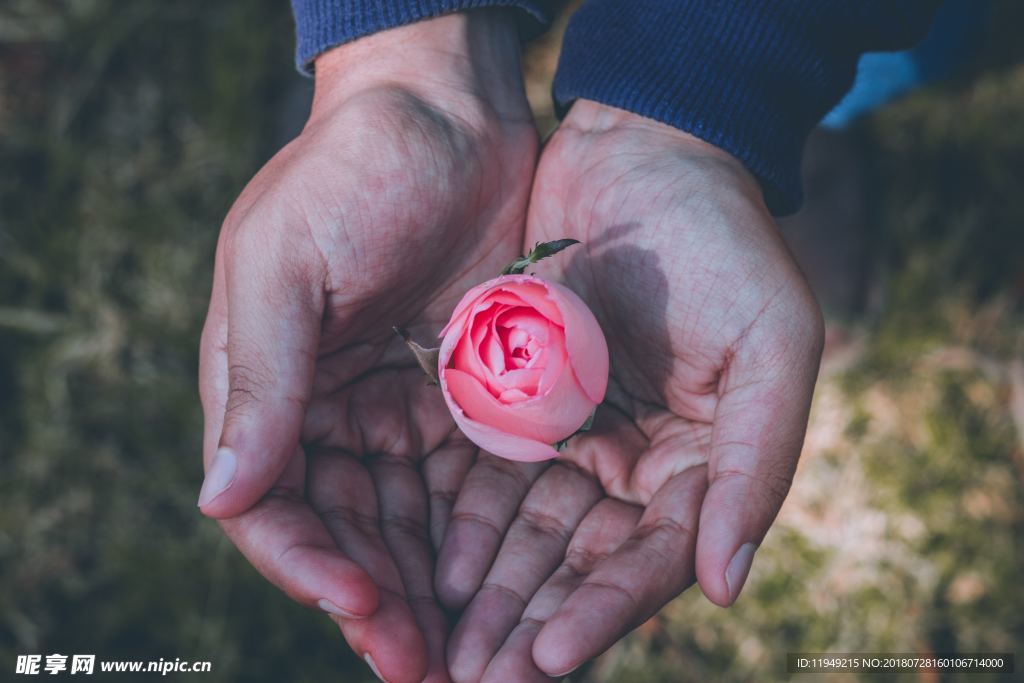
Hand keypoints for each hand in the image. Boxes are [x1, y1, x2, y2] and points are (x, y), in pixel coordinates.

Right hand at [197, 12, 535, 682]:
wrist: (446, 111)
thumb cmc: (352, 172)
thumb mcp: (288, 264)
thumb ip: (260, 380)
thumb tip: (220, 499)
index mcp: (268, 387)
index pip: (274, 504)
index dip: (311, 563)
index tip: (365, 603)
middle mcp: (328, 411)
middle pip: (346, 533)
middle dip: (380, 603)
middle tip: (429, 670)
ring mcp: (397, 408)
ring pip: (406, 524)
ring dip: (430, 592)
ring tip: (472, 656)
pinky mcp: (463, 396)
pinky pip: (462, 483)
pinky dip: (476, 538)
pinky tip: (504, 584)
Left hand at [438, 100, 824, 680]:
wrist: (643, 150)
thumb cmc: (724, 241)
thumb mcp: (771, 344)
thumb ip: (758, 465)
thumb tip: (727, 587)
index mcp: (705, 463)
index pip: (653, 560)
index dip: (603, 612)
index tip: (545, 659)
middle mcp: (637, 464)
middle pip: (579, 565)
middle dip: (529, 625)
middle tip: (472, 680)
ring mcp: (574, 436)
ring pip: (525, 537)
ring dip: (485, 594)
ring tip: (436, 648)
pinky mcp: (519, 402)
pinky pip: (484, 478)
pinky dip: (457, 527)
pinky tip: (422, 568)